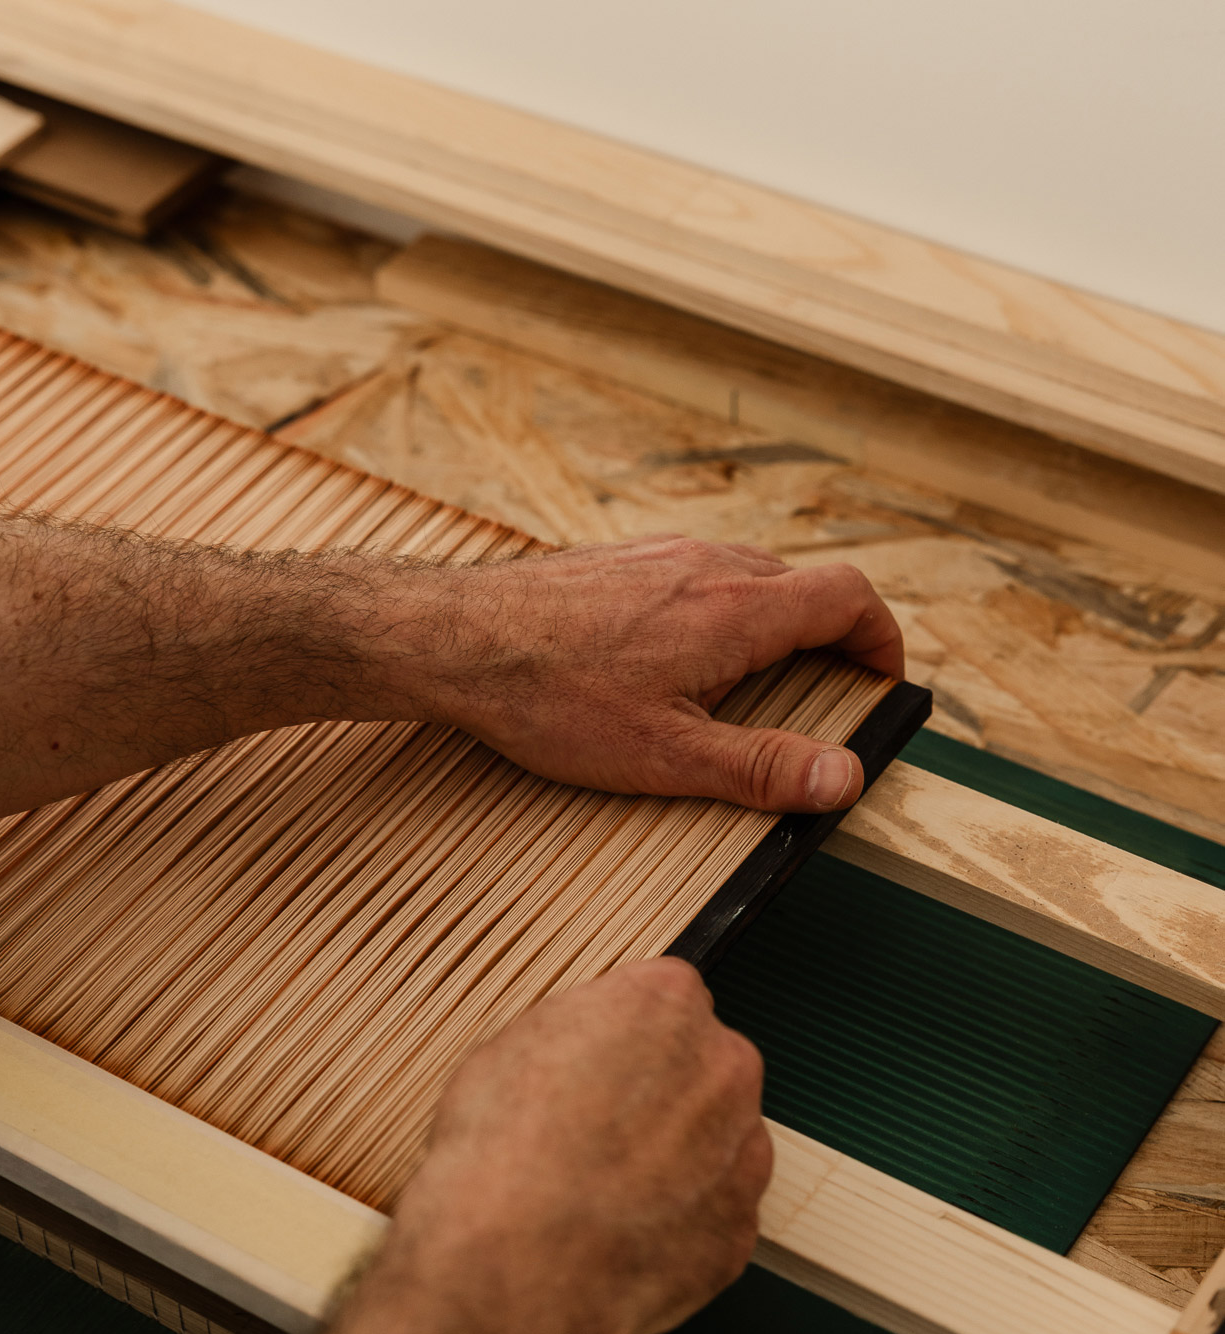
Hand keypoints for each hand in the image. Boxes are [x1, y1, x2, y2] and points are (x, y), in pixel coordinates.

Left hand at [392, 536, 903, 813]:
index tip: (879, 685)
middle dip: (829, 642)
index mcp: (736, 608)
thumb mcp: (665, 752)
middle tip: (822, 702)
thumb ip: (760, 766)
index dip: (882, 640)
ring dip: (774, 627)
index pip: (850, 597)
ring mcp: (661, 555)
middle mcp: (707, 565)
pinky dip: (718, 615)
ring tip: (753, 690)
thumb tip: (842, 778)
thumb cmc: (549, 696)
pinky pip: (696, 576)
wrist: (451, 638)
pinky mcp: (620, 561)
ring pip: (750, 578)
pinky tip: (676, 665)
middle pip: (805, 587)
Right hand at [394, 958, 771, 1333]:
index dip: (624, 1037)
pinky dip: (681, 1223)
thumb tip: (587, 1055)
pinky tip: (622, 1236)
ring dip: (679, 1158)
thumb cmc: (502, 1152)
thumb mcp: (512, 1049)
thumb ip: (578, 1037)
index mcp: (665, 1004)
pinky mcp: (740, 1229)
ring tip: (606, 1193)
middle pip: (704, 1065)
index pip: (664, 998)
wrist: (517, 1265)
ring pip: (718, 1141)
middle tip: (602, 1132)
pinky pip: (714, 1213)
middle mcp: (722, 1067)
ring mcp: (741, 1152)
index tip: (599, 1065)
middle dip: (663, 1092)